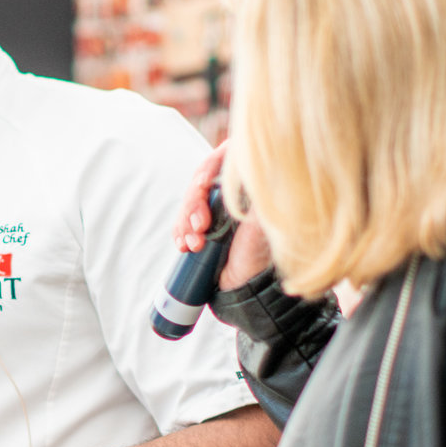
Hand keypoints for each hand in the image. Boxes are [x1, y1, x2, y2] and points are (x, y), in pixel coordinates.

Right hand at [174, 141, 271, 291]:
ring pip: (189, 201)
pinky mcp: (203, 225)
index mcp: (250, 186)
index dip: (210, 166)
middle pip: (201, 180)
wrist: (246, 288)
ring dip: (185, 221)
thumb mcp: (261, 221)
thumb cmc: (259, 256)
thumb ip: (259, 193)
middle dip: (194, 203)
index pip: (226, 158)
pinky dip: (180, 232)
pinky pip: (183, 220)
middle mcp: (233, 193)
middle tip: (200, 225)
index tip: (203, 184)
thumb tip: (265, 164)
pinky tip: (184, 246)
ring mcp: (216, 208)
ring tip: (194, 244)